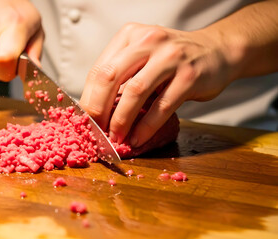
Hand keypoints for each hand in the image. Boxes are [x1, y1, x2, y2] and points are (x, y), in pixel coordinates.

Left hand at [80, 23, 234, 146]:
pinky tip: (137, 138)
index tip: (85, 120)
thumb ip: (121, 74)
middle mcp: (148, 41)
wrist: (218, 51)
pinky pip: (161, 106)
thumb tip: (95, 109)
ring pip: (135, 91)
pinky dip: (146, 126)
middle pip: (111, 77)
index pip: (99, 69)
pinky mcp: (189, 76)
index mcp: (130, 36)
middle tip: (95, 131)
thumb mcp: (143, 56)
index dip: (89, 98)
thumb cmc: (173, 59)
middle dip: (98, 109)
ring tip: (115, 138)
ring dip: (121, 120)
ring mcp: (170, 57)